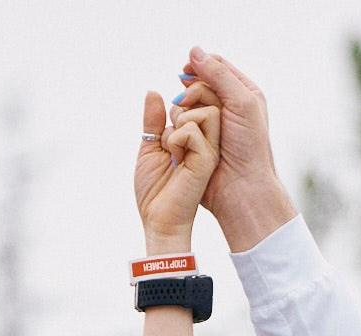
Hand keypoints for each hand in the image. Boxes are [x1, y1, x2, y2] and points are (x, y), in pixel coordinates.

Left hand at [134, 97, 219, 250]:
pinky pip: (192, 130)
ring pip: (202, 112)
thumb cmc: (154, 189)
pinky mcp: (208, 158)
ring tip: (172, 153)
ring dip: (177, 128)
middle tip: (169, 146)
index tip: (165, 130)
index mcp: (196, 136)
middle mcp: (207, 140)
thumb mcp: (150, 147)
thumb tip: (153, 91)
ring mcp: (210, 148)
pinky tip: (176, 161)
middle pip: (202, 102)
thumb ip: (153, 120)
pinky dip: (175, 141)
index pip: (194, 102)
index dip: (178, 106)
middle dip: (177, 115)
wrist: (158, 218)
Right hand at [173, 47, 297, 251]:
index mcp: (243, 93)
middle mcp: (226, 107)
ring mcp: (209, 125)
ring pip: (184, 105)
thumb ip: (218, 75)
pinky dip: (177, 128)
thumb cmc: (248, 146)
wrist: (241, 187)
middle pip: (197, 85)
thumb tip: (194, 50)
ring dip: (183, 113)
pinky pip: (178, 126)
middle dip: (192, 93)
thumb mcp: (240, 102)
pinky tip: (180, 138)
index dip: (199, 65)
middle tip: (191, 103)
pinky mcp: (195, 142)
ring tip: (190, 126)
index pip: (217, 67)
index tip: (184, 70)